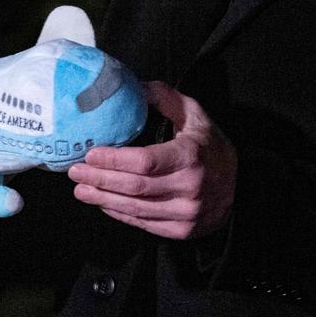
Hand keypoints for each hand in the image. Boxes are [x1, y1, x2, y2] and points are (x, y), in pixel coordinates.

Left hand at [68, 80, 236, 239]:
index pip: (144, 161)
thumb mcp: (196, 116)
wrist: (240, 188)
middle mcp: (189, 188)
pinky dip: (118, 213)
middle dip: (100, 180)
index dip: (114, 160)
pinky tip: (103, 202)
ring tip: (81, 189)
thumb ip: (166, 99)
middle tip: (75, 172)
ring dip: (102, 199)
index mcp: (191, 157)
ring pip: (134, 208)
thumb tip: (136, 86)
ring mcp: (185, 213)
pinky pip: (142, 223)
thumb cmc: (212, 148)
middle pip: (134, 187)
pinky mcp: (180, 230)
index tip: (90, 154)